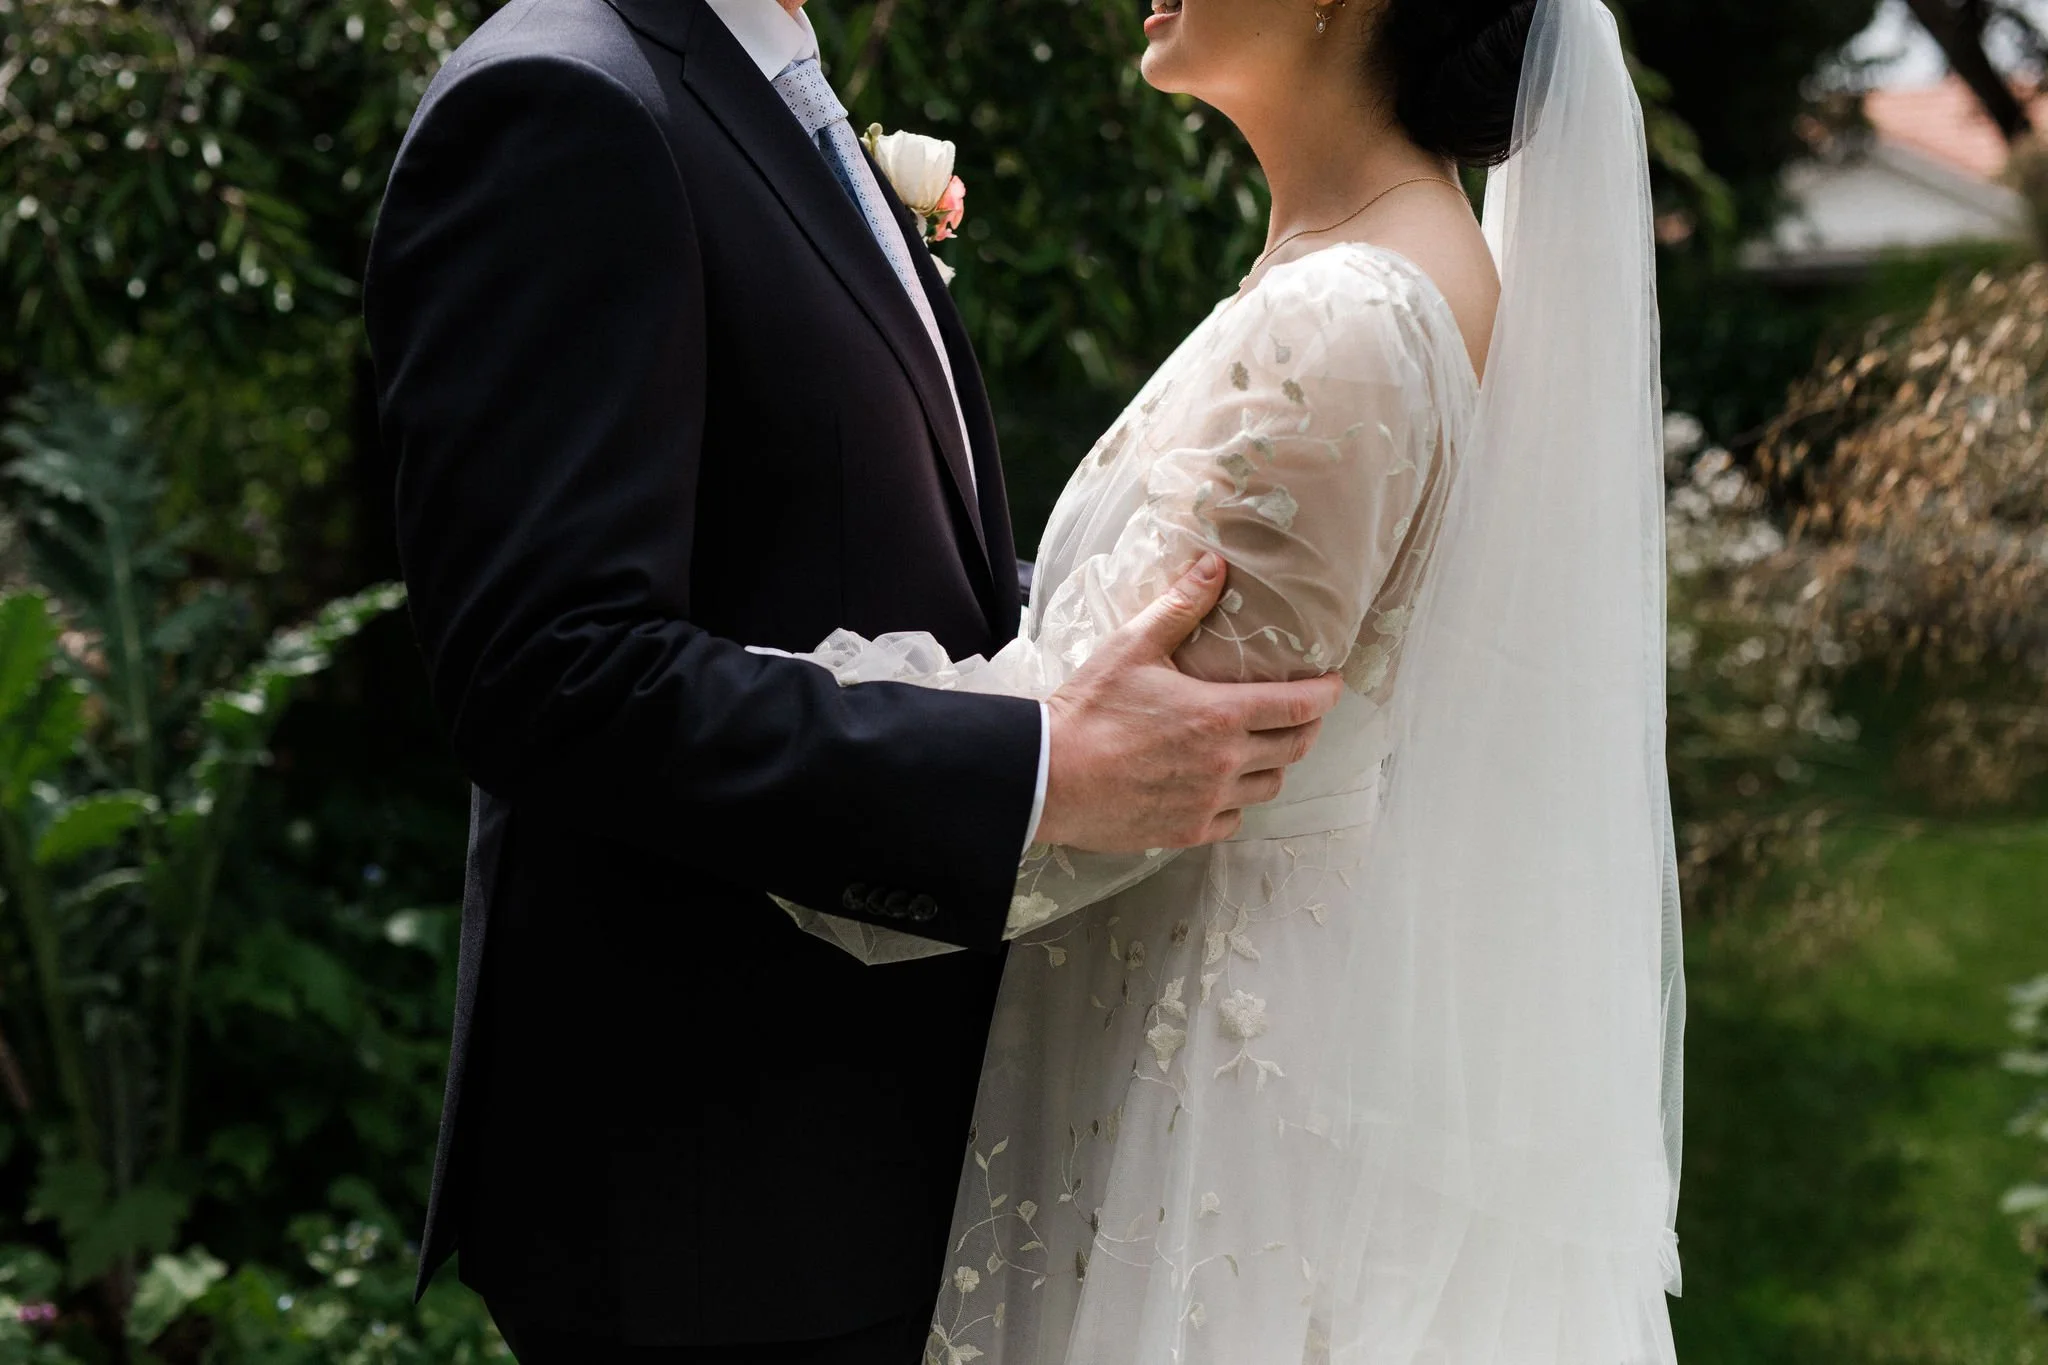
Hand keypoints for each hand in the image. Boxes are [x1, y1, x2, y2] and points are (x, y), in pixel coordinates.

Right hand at [1034, 553, 1344, 852]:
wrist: (1048, 776)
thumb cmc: (1090, 710)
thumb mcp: (1134, 646)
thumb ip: (1181, 606)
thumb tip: (1216, 565)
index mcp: (1221, 715)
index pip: (1299, 706)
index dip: (1325, 694)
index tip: (1332, 683)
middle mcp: (1226, 763)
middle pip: (1295, 748)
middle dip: (1307, 726)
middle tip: (1301, 712)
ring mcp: (1209, 802)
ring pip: (1269, 786)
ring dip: (1274, 764)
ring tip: (1262, 747)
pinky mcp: (1188, 832)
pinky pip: (1235, 819)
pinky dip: (1237, 801)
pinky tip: (1221, 785)